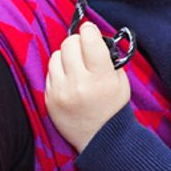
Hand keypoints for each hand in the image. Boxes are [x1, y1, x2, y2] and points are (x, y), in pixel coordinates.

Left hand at [45, 22, 130, 151]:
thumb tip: (92, 37)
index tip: (90, 31)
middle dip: (77, 43)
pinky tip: (69, 81)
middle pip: (69, 43)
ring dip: (66, 57)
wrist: (100, 139)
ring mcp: (61, 92)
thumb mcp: (120, 81)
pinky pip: (49, 72)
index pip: (89, 39)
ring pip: (56, 55)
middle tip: (84, 50)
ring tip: (75, 67)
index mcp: (101, 78)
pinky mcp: (49, 99)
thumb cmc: (112, 108)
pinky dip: (58, 72)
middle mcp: (79, 83)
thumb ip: (108, 58)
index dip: (90, 30)